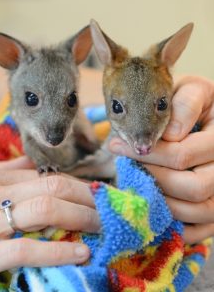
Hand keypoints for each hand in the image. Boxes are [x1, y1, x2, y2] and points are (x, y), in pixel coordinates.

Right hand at [0, 156, 98, 289]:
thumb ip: (8, 175)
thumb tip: (37, 165)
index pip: (50, 177)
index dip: (80, 187)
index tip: (100, 197)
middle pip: (53, 189)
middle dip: (87, 200)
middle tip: (107, 211)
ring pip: (45, 211)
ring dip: (80, 219)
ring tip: (100, 228)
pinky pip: (27, 248)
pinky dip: (58, 251)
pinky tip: (80, 254)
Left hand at [109, 75, 213, 243]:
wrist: (200, 120)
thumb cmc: (189, 105)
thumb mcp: (191, 91)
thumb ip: (186, 104)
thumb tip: (172, 135)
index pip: (182, 155)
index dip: (148, 153)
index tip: (117, 145)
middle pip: (194, 187)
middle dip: (154, 179)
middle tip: (128, 168)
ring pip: (198, 211)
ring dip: (161, 202)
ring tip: (139, 185)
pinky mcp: (213, 210)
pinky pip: (199, 230)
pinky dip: (175, 226)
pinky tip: (153, 210)